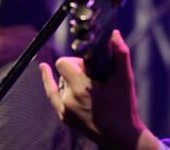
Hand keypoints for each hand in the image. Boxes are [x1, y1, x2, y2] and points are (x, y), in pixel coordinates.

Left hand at [40, 30, 158, 149]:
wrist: (121, 136)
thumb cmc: (124, 106)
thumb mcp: (125, 78)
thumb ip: (120, 53)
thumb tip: (114, 33)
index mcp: (80, 88)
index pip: (63, 63)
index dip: (77, 60)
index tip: (89, 64)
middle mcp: (68, 99)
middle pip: (63, 70)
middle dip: (76, 68)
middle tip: (94, 76)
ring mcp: (64, 109)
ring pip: (60, 81)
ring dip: (71, 78)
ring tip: (90, 87)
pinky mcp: (64, 117)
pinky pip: (53, 94)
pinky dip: (50, 82)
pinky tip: (43, 67)